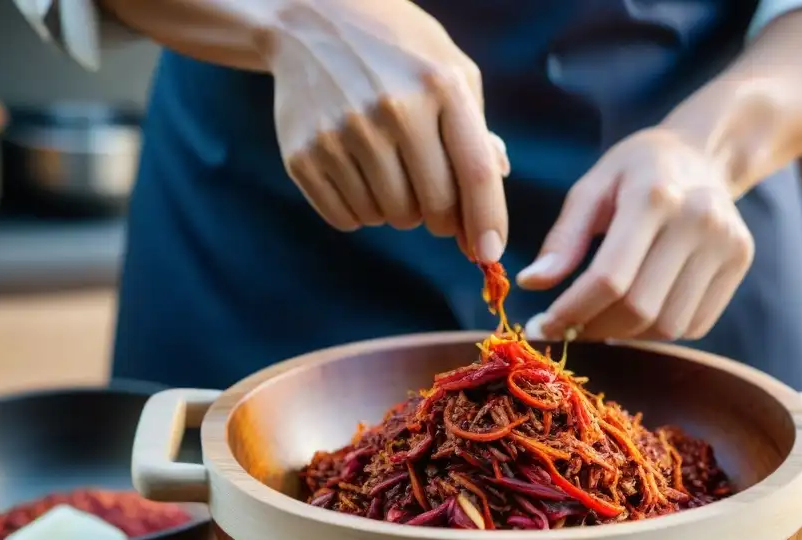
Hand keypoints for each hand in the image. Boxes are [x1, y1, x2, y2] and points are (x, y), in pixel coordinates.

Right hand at [267, 0, 508, 262]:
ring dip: (398, 210)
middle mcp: (391, 110)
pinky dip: (359, 213)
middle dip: (442, 218)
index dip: (487, 221)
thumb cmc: (397, 51)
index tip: (489, 254)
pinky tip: (358, 176)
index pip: (475, 173)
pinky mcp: (304, 155)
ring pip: (390, 217)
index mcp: (439, 86)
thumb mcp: (449, 68)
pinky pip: (347, 219)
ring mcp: (342, 133)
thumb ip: (476, 127)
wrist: (311, 18)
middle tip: (433, 200)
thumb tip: (497, 179)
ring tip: (388, 170)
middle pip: (434, 206)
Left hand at [518, 129, 753, 340]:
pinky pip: (694, 324)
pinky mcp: (741, 261)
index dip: (571, 311)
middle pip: (639, 308)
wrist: (704, 154)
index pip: (609, 278)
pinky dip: (658, 331)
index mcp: (655, 195)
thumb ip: (563, 238)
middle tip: (567, 328)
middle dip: (595, 328)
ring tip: (600, 320)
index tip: (542, 326)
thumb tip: (531, 284)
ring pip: (668, 325)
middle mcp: (699, 219)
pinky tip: (638, 312)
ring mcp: (727, 242)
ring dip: (626, 335)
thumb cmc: (637, 171)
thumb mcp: (591, 189)